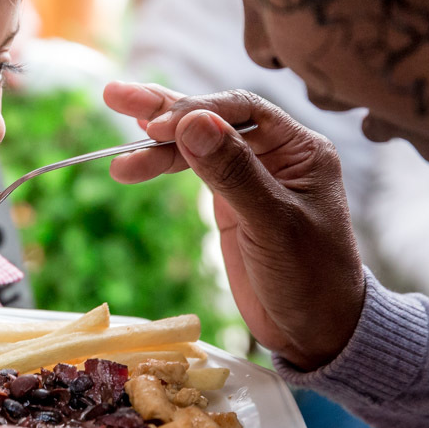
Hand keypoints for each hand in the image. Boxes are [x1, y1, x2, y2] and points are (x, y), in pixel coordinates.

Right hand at [103, 81, 364, 369]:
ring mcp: (249, 174)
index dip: (198, 112)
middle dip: (164, 106)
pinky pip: (191, 167)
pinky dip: (161, 161)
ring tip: (112, 111)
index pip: (242, 110)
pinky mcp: (229, 199)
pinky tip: (133, 156)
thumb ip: (233, 173)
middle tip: (115, 95)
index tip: (160, 128)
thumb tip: (191, 122)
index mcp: (300, 149)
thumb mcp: (273, 226)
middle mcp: (275, 153)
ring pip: (196, 140)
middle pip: (213, 116)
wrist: (316, 332)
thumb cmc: (310, 280)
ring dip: (154, 133)